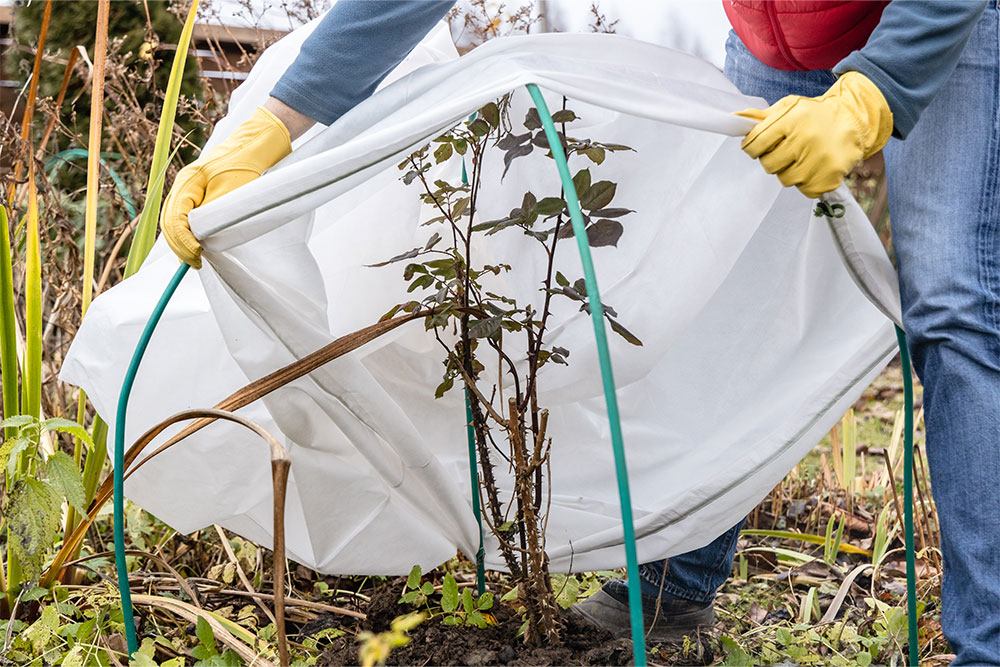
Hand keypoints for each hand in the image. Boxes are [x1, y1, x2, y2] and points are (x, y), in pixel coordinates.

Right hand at [160, 106, 292, 267]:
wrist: (255, 146)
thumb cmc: (246, 166)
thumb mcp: (231, 192)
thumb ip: (214, 213)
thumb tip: (200, 238)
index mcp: (187, 182)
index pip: (174, 218)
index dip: (184, 241)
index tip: (197, 255)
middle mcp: (183, 185)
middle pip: (170, 221)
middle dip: (180, 245)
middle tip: (195, 263)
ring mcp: (188, 189)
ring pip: (175, 220)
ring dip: (181, 241)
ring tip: (193, 260)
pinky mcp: (198, 194)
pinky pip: (184, 217)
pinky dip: (187, 234)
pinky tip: (195, 248)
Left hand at [736, 71, 892, 198]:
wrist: (854, 119)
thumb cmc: (815, 115)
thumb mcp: (789, 107)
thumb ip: (762, 117)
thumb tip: (736, 118)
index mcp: (791, 119)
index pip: (755, 143)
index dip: (752, 147)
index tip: (758, 146)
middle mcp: (805, 139)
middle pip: (768, 165)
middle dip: (772, 159)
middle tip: (784, 151)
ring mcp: (819, 159)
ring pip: (785, 179)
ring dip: (789, 171)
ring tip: (801, 157)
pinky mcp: (830, 175)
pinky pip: (805, 190)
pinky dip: (807, 182)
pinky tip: (814, 167)